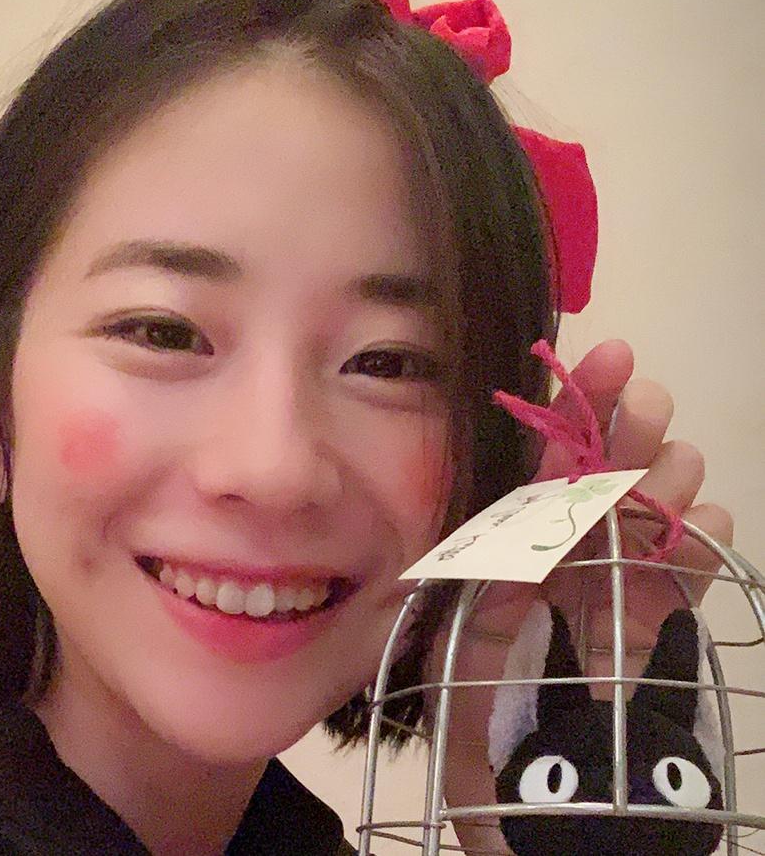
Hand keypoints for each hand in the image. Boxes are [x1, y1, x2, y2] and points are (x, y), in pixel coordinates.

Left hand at [432, 339, 732, 848]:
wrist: (519, 816)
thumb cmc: (468, 719)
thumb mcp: (459, 640)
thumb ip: (486, 582)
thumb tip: (523, 529)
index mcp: (508, 542)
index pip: (541, 461)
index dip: (573, 406)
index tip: (603, 355)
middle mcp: (561, 554)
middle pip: (600, 475)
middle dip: (624, 428)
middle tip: (642, 395)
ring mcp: (611, 587)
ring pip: (647, 514)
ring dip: (663, 481)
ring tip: (670, 467)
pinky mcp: (654, 630)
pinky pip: (681, 576)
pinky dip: (696, 549)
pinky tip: (706, 523)